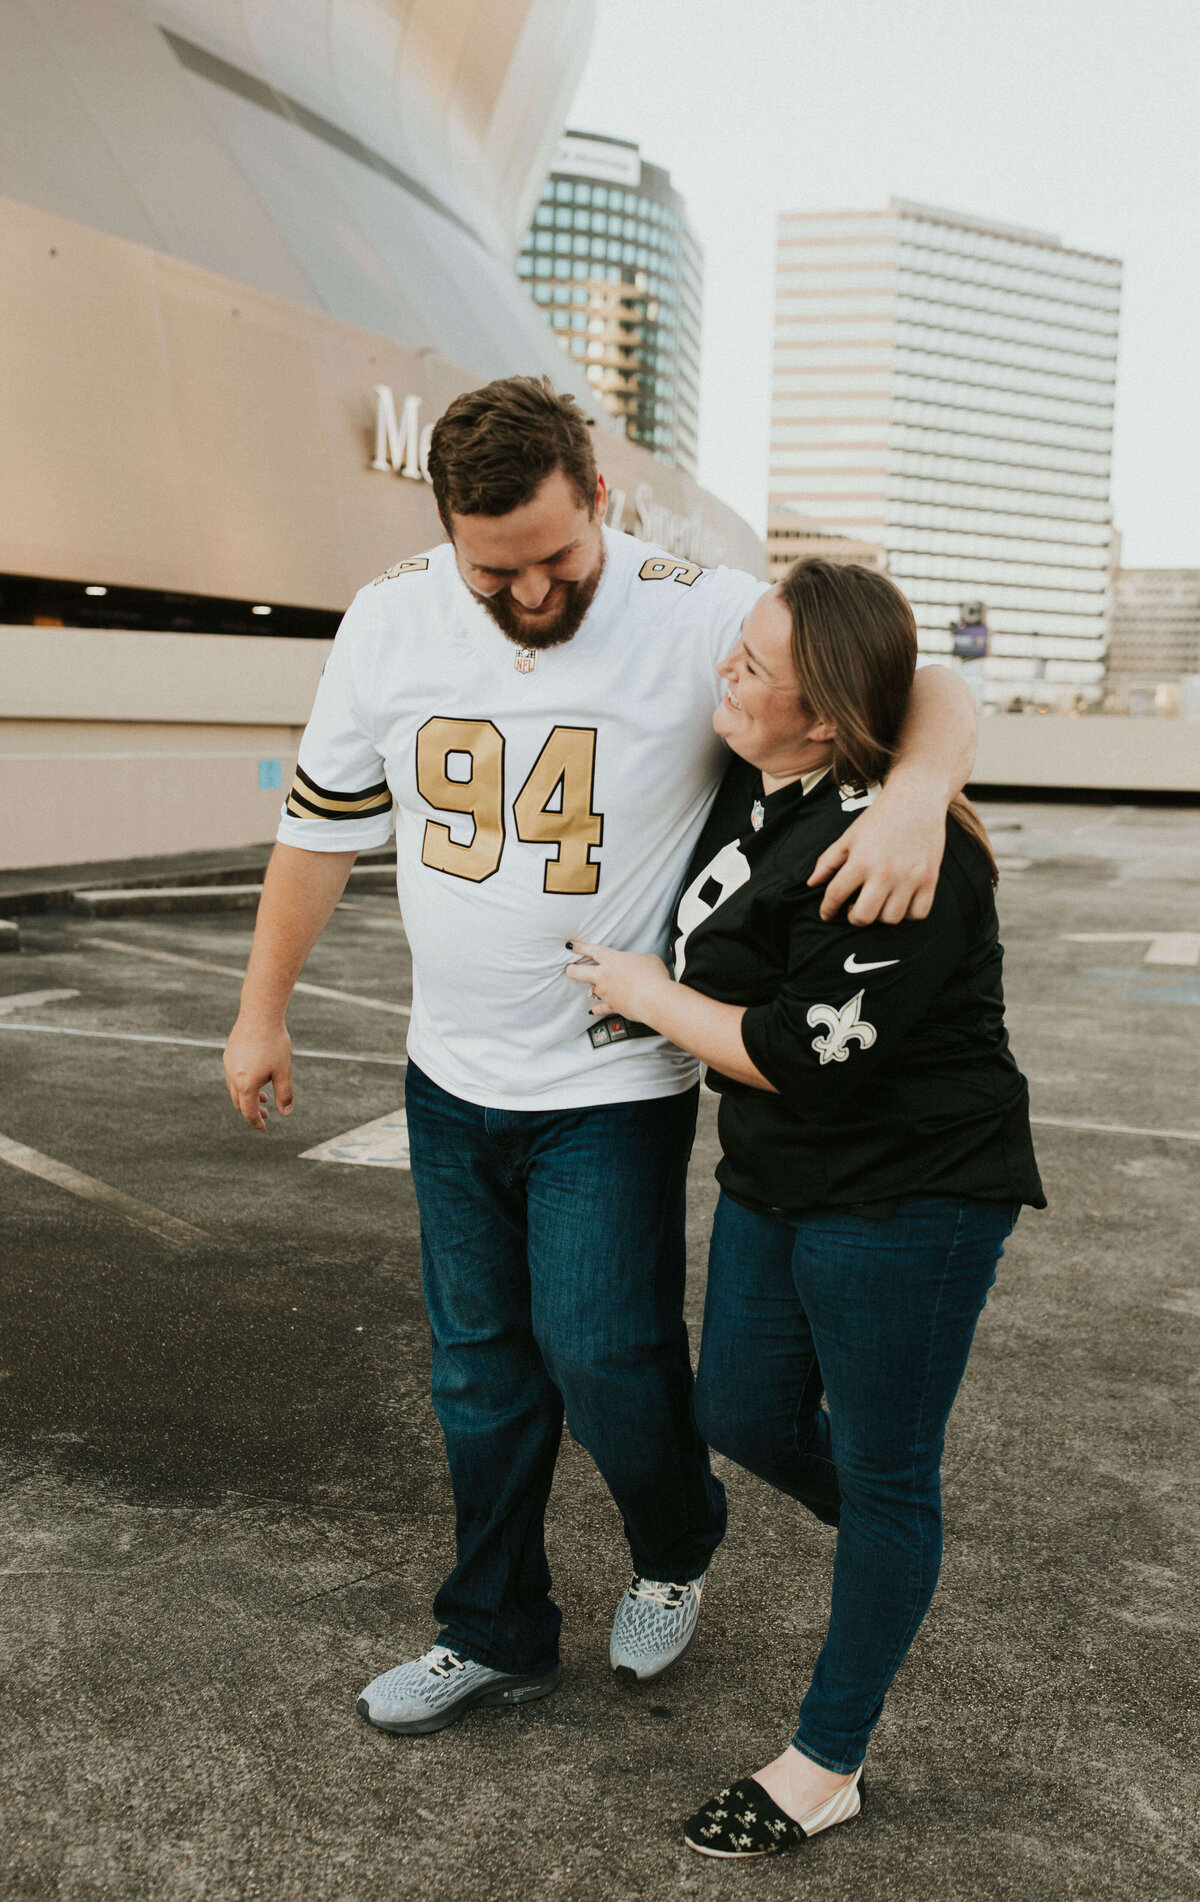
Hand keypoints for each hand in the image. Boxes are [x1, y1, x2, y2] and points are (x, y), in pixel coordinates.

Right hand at [224, 1017, 293, 1131]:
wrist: (259, 1015)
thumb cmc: (274, 1043)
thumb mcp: (283, 1071)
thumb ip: (284, 1094)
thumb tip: (286, 1114)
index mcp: (246, 1085)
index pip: (249, 1112)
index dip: (257, 1122)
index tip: (264, 1129)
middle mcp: (233, 1077)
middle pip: (239, 1102)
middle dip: (253, 1110)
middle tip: (267, 1113)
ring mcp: (229, 1064)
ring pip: (235, 1089)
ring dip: (249, 1096)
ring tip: (265, 1096)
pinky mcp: (229, 1054)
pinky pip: (234, 1075)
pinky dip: (244, 1083)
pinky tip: (258, 1076)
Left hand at [564, 940, 671, 1022]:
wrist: (655, 999)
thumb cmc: (654, 976)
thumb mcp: (648, 960)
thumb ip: (637, 961)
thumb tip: (638, 965)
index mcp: (612, 959)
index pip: (591, 950)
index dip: (579, 947)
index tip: (570, 945)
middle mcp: (604, 975)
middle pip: (579, 972)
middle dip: (571, 970)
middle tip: (569, 969)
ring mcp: (606, 992)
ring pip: (592, 990)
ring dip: (593, 989)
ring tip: (594, 988)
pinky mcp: (612, 1006)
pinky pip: (600, 1008)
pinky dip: (596, 1010)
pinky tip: (592, 1011)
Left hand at [808, 780, 945, 923]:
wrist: (916, 799)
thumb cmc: (880, 818)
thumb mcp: (849, 836)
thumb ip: (828, 861)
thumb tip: (811, 884)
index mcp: (860, 860)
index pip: (836, 895)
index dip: (827, 909)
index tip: (827, 914)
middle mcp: (884, 872)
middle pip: (864, 916)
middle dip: (854, 917)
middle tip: (854, 909)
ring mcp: (909, 878)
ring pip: (891, 918)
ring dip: (881, 916)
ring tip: (878, 903)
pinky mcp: (930, 879)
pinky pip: (918, 913)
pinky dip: (908, 914)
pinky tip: (900, 902)